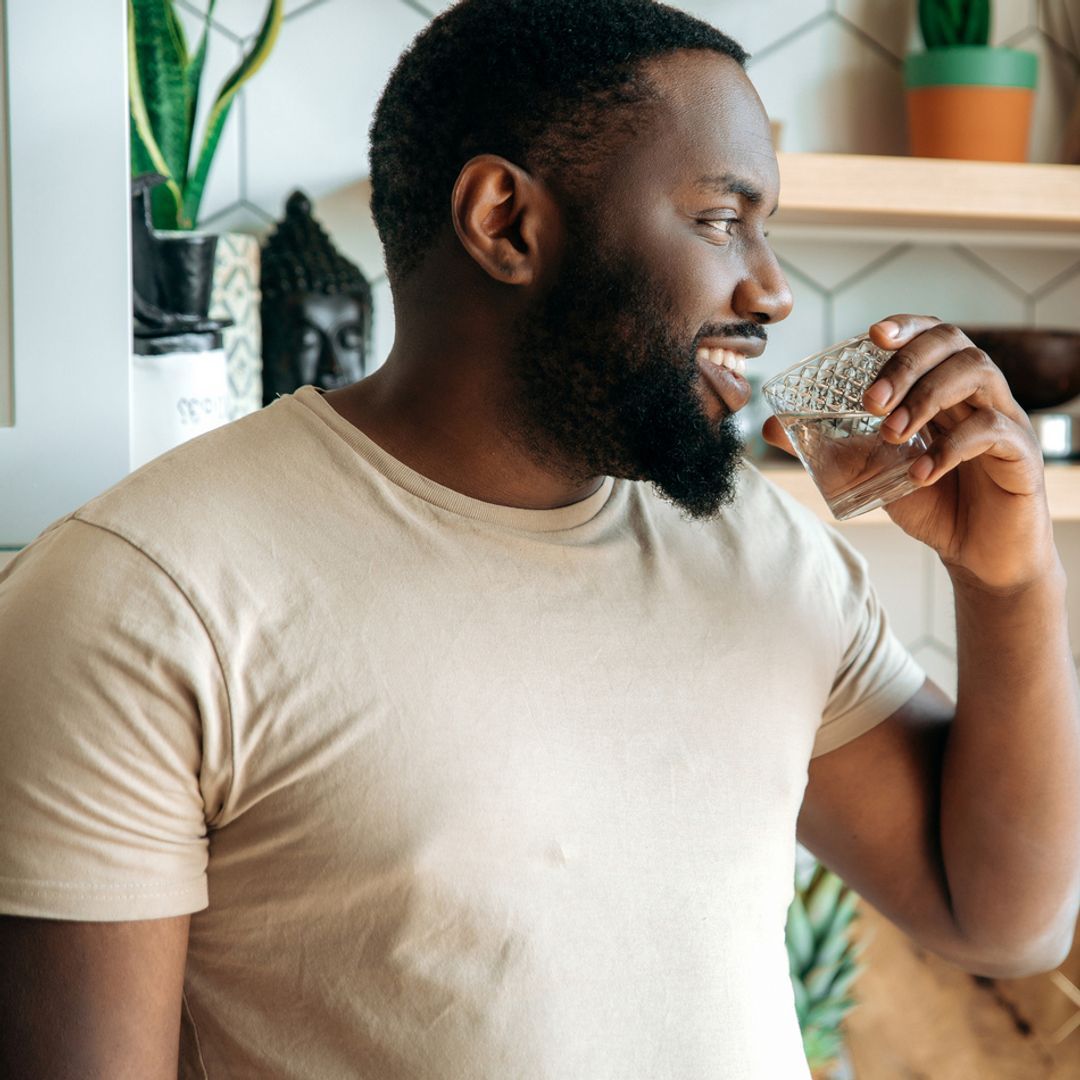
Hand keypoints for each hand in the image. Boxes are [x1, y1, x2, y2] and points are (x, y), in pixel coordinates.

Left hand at [763, 315, 1054, 591]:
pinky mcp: (1021, 453)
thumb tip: (769, 427)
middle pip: (953, 344)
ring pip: (976, 373)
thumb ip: (828, 446)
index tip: (872, 335)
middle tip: (870, 403)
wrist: (976, 554)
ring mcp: (1004, 417)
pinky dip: (951, 446)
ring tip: (892, 434)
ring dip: (926, 397)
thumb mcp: (870, 470)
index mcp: (944, 387)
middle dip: (905, 365)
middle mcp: (977, 393)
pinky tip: (921, 472)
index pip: (932, 335)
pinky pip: (991, 429)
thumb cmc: (930, 501)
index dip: (906, 326)